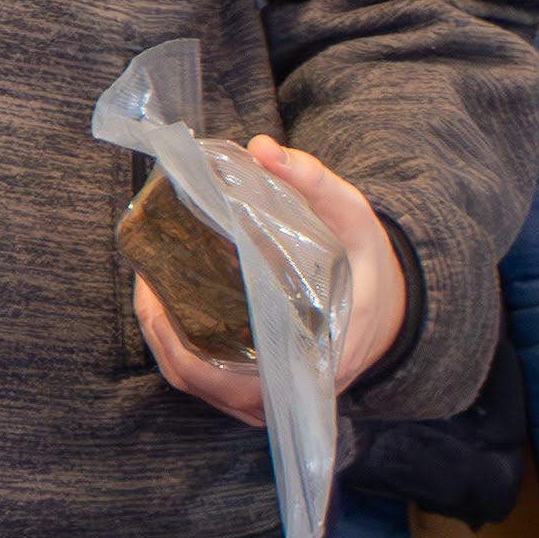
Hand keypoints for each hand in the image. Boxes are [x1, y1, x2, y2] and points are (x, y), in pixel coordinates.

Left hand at [136, 138, 404, 424]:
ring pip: (204, 385)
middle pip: (212, 383)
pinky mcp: (264, 386)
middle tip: (146, 281)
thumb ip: (312, 180)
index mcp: (325, 350)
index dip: (196, 351)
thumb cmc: (366, 261)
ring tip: (147, 290)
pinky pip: (209, 382)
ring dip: (165, 343)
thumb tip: (261, 148)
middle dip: (167, 336)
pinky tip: (161, 312)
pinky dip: (179, 352)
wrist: (392, 304)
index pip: (252, 378)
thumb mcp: (351, 215)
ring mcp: (278, 390)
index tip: (164, 301)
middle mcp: (297, 381)